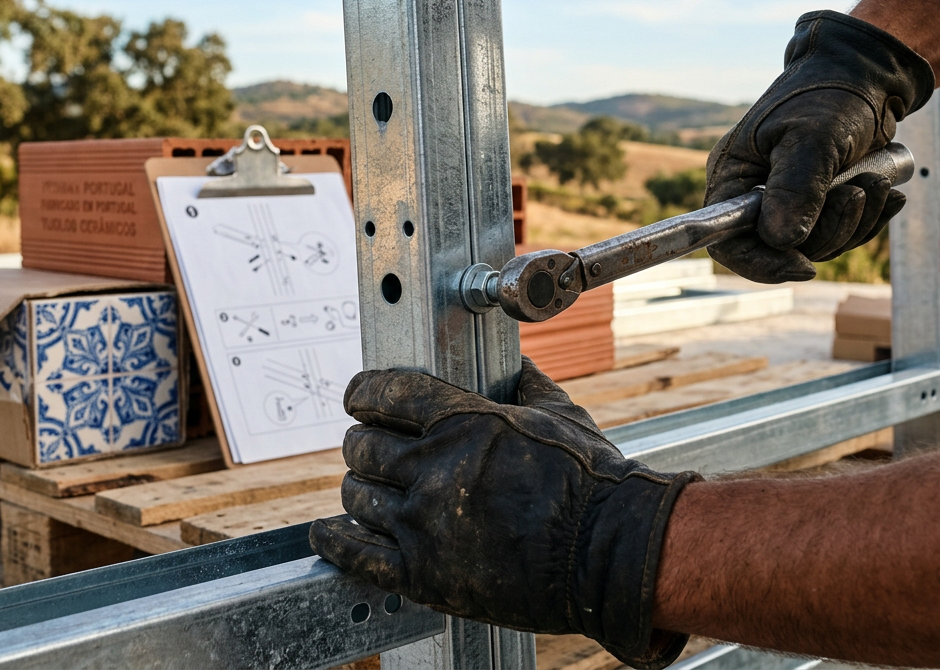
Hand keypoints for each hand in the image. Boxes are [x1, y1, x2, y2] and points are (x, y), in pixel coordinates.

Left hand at [309, 358, 699, 669]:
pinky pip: (356, 555)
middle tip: (370, 449)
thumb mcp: (562, 415)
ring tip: (369, 490)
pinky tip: (330, 533)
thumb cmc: (594, 483)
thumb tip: (517, 365)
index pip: (385, 394)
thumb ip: (527, 386)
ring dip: (359, 489)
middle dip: (362, 444)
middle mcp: (436, 469)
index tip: (358, 399)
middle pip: (361, 447)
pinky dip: (336, 540)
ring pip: (357, 496)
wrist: (610, 554)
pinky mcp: (424, 574)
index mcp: (465, 423)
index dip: (363, 393)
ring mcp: (425, 524)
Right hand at [704, 10, 932, 282]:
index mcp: (734, 176)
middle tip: (858, 192)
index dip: (761, 263)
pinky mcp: (820, 203)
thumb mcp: (812, 136)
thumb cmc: (830, 93)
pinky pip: (841, 233)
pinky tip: (887, 190)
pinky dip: (869, 217)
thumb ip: (795, 188)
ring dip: (856, 220)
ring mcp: (788, 201)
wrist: (868, 74)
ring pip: (817, 245)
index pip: (727, 242)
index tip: (804, 265)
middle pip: (780, 249)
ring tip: (877, 180)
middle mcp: (754, 194)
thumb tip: (781, 240)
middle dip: (827, 231)